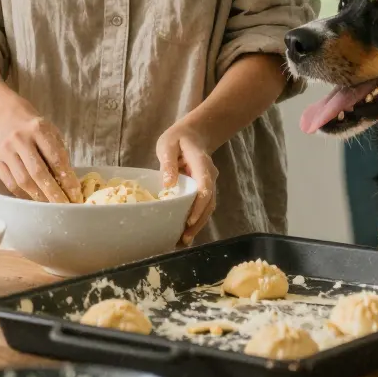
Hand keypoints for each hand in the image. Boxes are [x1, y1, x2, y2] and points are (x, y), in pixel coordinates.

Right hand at [0, 101, 80, 203]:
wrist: (6, 118)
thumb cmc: (35, 130)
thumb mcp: (51, 133)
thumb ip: (59, 154)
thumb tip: (69, 184)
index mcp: (38, 129)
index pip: (55, 158)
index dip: (67, 178)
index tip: (75, 194)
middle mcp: (20, 139)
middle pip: (38, 172)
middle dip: (53, 193)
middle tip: (64, 206)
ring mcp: (6, 151)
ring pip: (23, 180)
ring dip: (39, 197)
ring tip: (50, 206)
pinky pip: (10, 184)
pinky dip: (23, 195)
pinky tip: (34, 200)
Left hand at [155, 120, 218, 243]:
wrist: (194, 135)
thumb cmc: (178, 139)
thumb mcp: (168, 145)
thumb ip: (168, 163)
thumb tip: (168, 184)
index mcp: (201, 164)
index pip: (204, 187)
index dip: (199, 205)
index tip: (190, 221)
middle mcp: (209, 176)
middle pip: (209, 202)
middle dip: (199, 221)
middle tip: (185, 238)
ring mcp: (209, 183)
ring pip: (208, 207)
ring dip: (199, 224)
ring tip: (184, 240)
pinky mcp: (203, 190)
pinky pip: (203, 206)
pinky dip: (197, 219)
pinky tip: (186, 232)